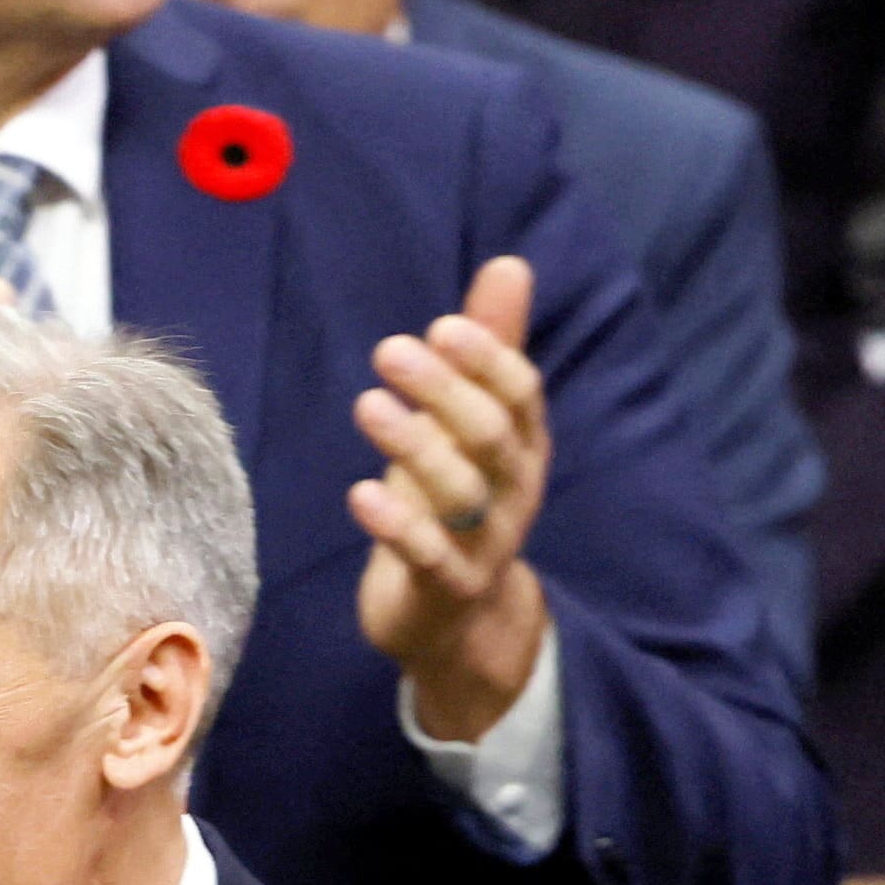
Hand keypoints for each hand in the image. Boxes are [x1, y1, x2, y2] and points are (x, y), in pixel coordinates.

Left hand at [351, 256, 554, 742]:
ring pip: (460, 491)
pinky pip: (428, 556)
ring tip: (368, 405)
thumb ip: (491, 349)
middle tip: (389, 350)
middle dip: (445, 391)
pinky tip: (361, 493)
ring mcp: (484, 543)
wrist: (458, 621)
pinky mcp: (445, 588)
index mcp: (522, 446)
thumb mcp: (472, 425)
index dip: (486, 359)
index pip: (520, 394)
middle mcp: (513, 490)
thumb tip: (508, 263)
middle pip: (490, 434)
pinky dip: (397, 524)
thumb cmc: (458, 504)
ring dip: (414, 445)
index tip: (441, 326)